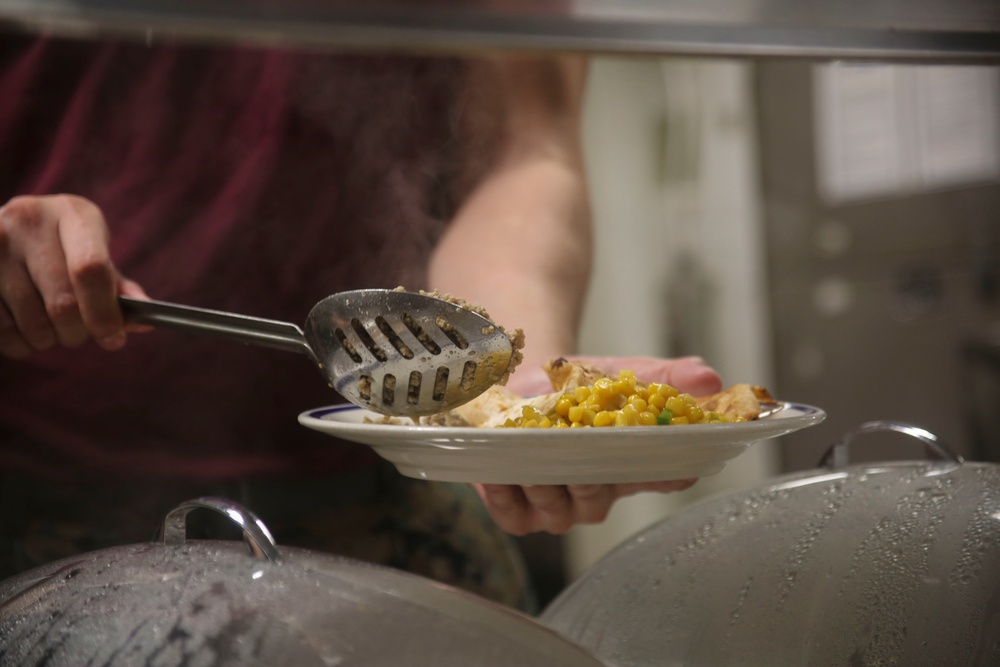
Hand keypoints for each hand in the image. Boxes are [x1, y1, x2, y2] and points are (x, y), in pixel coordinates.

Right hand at [0, 194, 145, 358]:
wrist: (6, 228)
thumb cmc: (61, 248)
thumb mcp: (93, 252)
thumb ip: (118, 286)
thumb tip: (145, 317)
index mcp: (72, 212)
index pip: (90, 269)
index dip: (104, 312)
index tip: (114, 338)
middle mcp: (28, 219)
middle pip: (63, 302)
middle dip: (78, 332)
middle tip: (79, 334)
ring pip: (31, 321)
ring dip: (48, 340)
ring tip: (51, 330)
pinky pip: (1, 328)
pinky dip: (19, 343)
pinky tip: (25, 331)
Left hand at [478, 355, 721, 534]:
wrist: (524, 383)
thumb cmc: (578, 387)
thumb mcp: (621, 374)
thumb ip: (663, 377)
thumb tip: (706, 377)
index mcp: (631, 465)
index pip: (667, 476)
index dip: (673, 473)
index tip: (676, 465)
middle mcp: (598, 492)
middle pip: (600, 497)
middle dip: (590, 481)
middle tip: (582, 463)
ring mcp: (557, 506)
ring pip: (555, 508)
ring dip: (544, 486)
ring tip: (532, 464)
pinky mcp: (518, 510)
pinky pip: (513, 514)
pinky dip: (505, 496)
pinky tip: (499, 476)